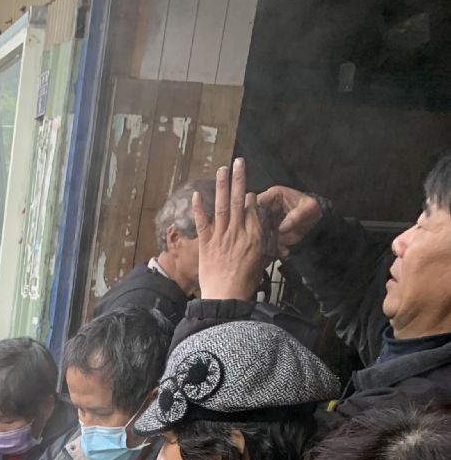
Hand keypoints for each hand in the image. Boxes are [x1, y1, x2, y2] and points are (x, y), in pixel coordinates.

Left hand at [195, 159, 271, 301]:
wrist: (226, 298)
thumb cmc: (245, 285)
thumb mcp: (260, 263)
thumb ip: (260, 247)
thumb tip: (262, 240)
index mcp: (254, 236)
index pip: (252, 208)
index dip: (250, 197)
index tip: (248, 190)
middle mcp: (238, 232)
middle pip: (239, 200)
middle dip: (239, 179)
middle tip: (238, 161)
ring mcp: (221, 237)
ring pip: (222, 206)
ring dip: (222, 186)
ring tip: (222, 169)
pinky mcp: (206, 244)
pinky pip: (202, 223)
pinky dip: (199, 208)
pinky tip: (197, 194)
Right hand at [256, 184, 322, 256]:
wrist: (316, 222)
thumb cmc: (311, 209)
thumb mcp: (308, 209)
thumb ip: (297, 216)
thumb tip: (283, 227)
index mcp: (273, 197)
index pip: (255, 202)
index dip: (251, 212)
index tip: (254, 225)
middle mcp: (266, 209)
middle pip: (251, 219)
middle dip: (255, 232)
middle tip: (265, 241)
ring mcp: (265, 223)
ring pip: (256, 233)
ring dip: (263, 242)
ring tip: (275, 248)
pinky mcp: (268, 234)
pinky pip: (264, 242)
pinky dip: (270, 249)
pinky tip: (281, 251)